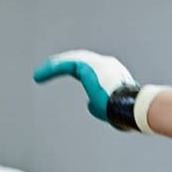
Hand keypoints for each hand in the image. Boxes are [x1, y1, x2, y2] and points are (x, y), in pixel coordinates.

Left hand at [34, 50, 154, 131]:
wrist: (132, 108)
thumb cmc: (125, 112)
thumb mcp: (110, 109)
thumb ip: (99, 105)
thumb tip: (89, 105)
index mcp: (114, 73)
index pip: (93, 67)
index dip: (78, 70)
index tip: (69, 75)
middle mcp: (107, 64)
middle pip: (80, 60)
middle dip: (64, 64)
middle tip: (50, 69)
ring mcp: (98, 63)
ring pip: (71, 60)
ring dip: (54, 67)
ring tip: (40, 75)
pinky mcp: (88, 67)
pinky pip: (65, 65)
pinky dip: (51, 70)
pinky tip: (39, 76)